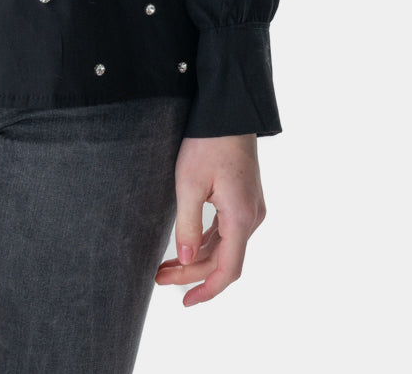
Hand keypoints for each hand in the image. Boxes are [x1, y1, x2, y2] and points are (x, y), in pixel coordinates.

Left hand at [155, 134, 265, 305]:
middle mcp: (251, 217)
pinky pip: (227, 230)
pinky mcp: (244, 198)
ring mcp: (250, 208)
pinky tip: (185, 245)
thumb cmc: (208, 142)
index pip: (227, 269)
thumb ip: (187, 224)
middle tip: (159, 277)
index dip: (207, 290)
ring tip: (166, 266)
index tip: (186, 302)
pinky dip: (206, 241)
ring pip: (224, 246)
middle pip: (223, 259)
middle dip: (192, 272)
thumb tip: (184, 258)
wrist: (229, 110)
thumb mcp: (189, 182)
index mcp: (241, 217)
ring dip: (197, 257)